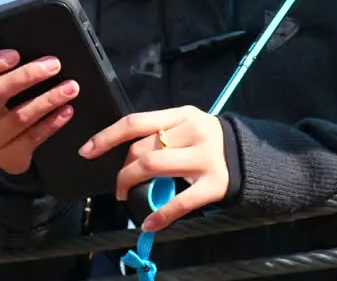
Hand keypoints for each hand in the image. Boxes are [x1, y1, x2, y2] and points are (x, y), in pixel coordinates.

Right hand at [0, 50, 80, 175]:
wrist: (10, 150)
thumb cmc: (14, 106)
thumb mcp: (9, 88)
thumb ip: (17, 71)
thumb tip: (45, 56)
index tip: (16, 54)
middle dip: (27, 76)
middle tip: (55, 65)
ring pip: (18, 117)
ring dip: (47, 100)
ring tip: (71, 88)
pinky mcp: (7, 156)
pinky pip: (31, 138)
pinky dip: (52, 123)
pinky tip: (67, 111)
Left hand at [79, 105, 228, 231]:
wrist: (249, 155)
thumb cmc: (207, 141)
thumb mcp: (186, 126)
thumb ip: (159, 134)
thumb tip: (122, 153)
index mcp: (181, 114)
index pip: (136, 122)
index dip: (107, 137)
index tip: (87, 151)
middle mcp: (193, 131)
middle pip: (142, 149)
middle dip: (123, 170)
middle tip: (120, 185)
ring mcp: (205, 157)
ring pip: (154, 167)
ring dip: (132, 184)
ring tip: (126, 196)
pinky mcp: (215, 184)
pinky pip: (181, 201)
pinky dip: (160, 215)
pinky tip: (149, 222)